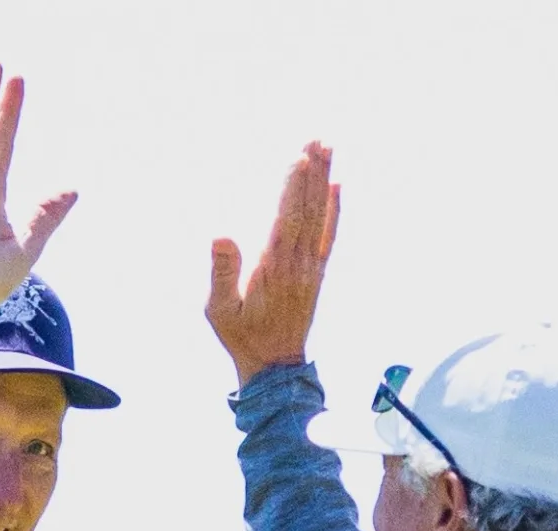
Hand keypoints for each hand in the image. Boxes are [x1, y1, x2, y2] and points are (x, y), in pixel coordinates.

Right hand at [206, 142, 339, 387]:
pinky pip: (329, 235)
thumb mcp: (219, 310)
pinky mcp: (317, 273)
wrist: (275, 366)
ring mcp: (311, 267)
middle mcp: (298, 263)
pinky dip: (335, 210)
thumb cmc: (242, 336)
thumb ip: (222, 273)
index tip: (300, 157)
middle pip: (308, 209)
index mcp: (273, 267)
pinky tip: (337, 187)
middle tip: (318, 138)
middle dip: (313, 172)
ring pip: (320, 216)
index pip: (287, 218)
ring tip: (328, 148)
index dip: (294, 187)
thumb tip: (221, 236)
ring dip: (324, 181)